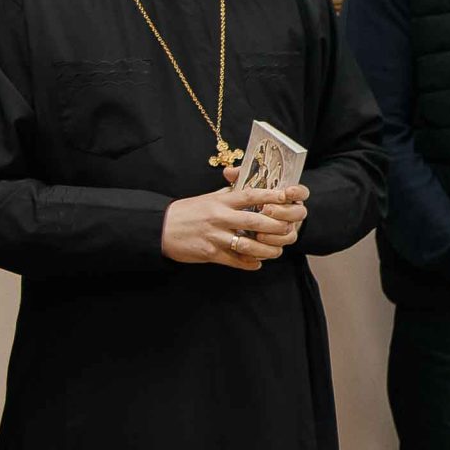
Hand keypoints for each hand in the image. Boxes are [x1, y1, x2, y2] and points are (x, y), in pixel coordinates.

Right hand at [161, 187, 291, 269]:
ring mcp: (215, 236)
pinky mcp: (210, 252)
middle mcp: (220, 217)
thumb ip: (230, 194)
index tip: (288, 196)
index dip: (271, 195)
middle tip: (288, 229)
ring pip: (249, 245)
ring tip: (276, 251)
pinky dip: (249, 263)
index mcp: (221, 200)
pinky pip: (235, 260)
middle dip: (276, 226)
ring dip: (267, 250)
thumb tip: (250, 186)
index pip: (251, 195)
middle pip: (256, 220)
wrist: (161, 227)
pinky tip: (257, 263)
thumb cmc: (188, 211)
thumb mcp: (209, 198)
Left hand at [228, 181, 309, 250]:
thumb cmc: (244, 203)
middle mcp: (292, 214)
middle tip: (267, 209)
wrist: (236, 225)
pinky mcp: (279, 245)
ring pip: (291, 233)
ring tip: (258, 231)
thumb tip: (229, 172)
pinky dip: (269, 245)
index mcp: (288, 198)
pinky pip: (281, 247)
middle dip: (284, 212)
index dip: (298, 192)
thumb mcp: (242, 188)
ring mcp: (287, 230)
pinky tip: (257, 241)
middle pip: (300, 213)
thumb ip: (240, 178)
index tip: (287, 191)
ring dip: (276, 232)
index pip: (302, 192)